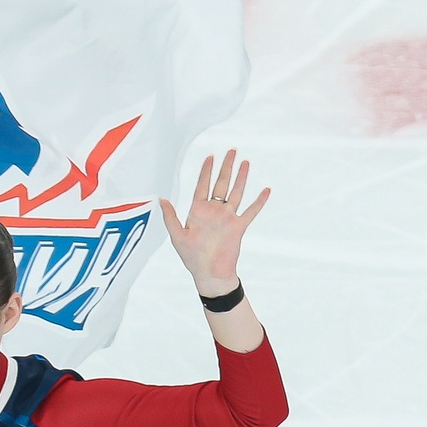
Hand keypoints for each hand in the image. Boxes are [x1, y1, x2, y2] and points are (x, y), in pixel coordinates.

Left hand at [158, 148, 270, 294]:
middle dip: (226, 167)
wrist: (210, 275)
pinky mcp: (238, 227)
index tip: (210, 156)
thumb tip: (161, 199)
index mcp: (198, 211)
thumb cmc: (191, 258)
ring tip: (245, 162)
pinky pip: (251, 211)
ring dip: (241, 178)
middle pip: (221, 184)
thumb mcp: (177, 237)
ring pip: (236, 192)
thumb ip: (170, 217)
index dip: (206, 171)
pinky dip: (259, 201)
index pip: (202, 185)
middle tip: (231, 150)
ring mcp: (227, 218)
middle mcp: (214, 211)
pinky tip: (266, 190)